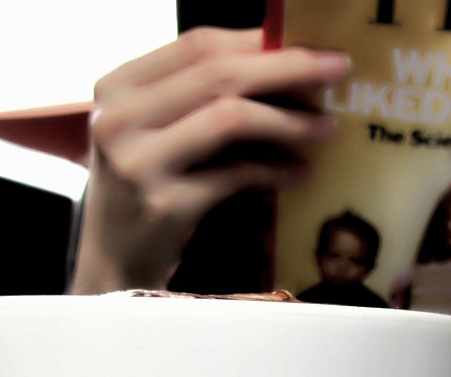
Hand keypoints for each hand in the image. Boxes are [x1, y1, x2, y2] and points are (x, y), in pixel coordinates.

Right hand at [71, 27, 350, 293]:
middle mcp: (119, 118)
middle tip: (336, 71)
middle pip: (218, 74)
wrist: (114, 262)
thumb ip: (198, 96)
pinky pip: (237, 175)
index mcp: (117, 86)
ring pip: (230, 118)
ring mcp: (140, 163)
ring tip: (326, 128)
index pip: (198, 45)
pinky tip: (302, 171)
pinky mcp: (166, 205)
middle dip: (287, 68)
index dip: (260, 41)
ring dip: (289, 121)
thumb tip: (281, 61)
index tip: (313, 46)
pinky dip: (276, 170)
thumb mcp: (155, 131)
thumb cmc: (147, 189)